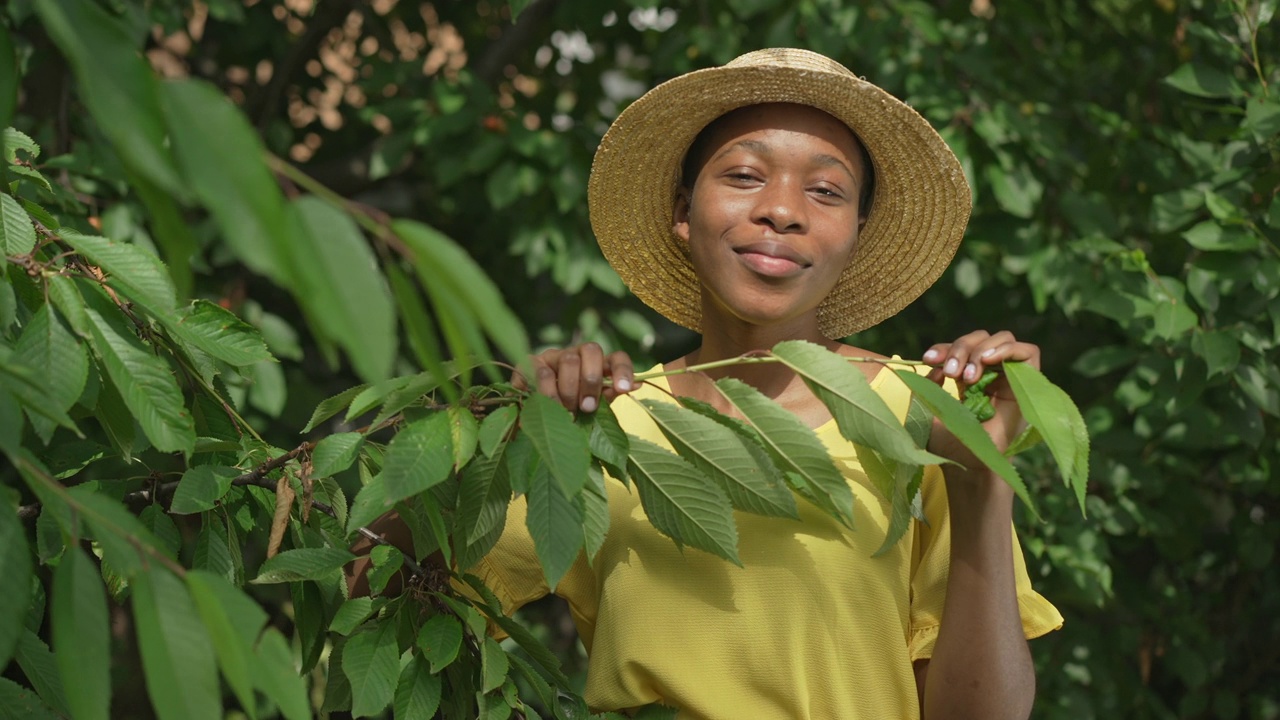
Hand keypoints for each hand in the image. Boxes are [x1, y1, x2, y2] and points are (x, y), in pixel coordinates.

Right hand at [511, 342, 636, 413]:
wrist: (536, 416)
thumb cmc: (571, 409)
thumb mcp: (594, 406)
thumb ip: (611, 394)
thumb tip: (639, 384)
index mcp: (598, 365)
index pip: (617, 357)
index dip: (623, 370)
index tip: (624, 389)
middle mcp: (576, 354)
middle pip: (590, 350)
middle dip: (591, 380)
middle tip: (587, 407)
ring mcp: (553, 356)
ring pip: (566, 359)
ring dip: (568, 390)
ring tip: (566, 413)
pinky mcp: (530, 363)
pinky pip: (539, 371)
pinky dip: (544, 391)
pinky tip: (543, 406)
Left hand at [921, 330, 1039, 471]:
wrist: (968, 465)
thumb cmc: (948, 443)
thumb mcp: (927, 407)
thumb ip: (927, 384)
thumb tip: (935, 365)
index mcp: (968, 376)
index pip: (960, 347)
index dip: (945, 348)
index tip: (928, 359)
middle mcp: (991, 373)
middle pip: (981, 338)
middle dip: (961, 348)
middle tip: (950, 373)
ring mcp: (1010, 377)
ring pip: (1003, 339)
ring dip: (980, 350)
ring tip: (967, 377)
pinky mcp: (1028, 385)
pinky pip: (1029, 352)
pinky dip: (1007, 349)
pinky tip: (987, 360)